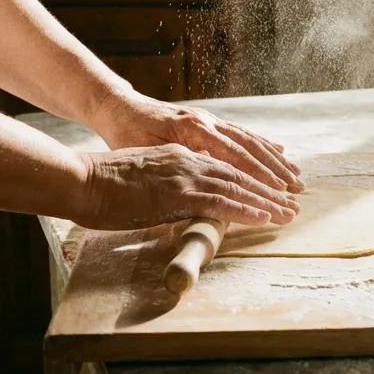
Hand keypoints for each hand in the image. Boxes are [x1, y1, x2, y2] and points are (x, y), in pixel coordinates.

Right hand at [78, 145, 298, 230]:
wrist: (80, 179)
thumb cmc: (102, 184)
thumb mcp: (143, 182)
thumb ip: (165, 192)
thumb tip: (176, 211)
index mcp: (181, 156)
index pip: (225, 166)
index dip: (252, 178)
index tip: (273, 189)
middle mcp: (189, 160)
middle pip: (239, 173)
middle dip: (269, 188)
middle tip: (293, 201)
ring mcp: (185, 175)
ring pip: (237, 186)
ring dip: (266, 200)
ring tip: (289, 212)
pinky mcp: (178, 192)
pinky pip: (220, 201)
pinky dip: (246, 209)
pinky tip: (265, 216)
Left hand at [90, 91, 302, 195]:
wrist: (118, 107)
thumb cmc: (124, 134)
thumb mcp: (140, 156)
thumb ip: (169, 174)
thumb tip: (190, 204)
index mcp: (192, 131)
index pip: (233, 158)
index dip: (257, 179)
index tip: (277, 195)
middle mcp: (207, 123)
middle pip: (249, 149)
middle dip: (275, 172)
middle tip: (297, 192)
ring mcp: (211, 119)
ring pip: (251, 140)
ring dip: (275, 160)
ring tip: (296, 177)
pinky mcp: (210, 121)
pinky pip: (243, 133)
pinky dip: (264, 144)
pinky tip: (279, 151)